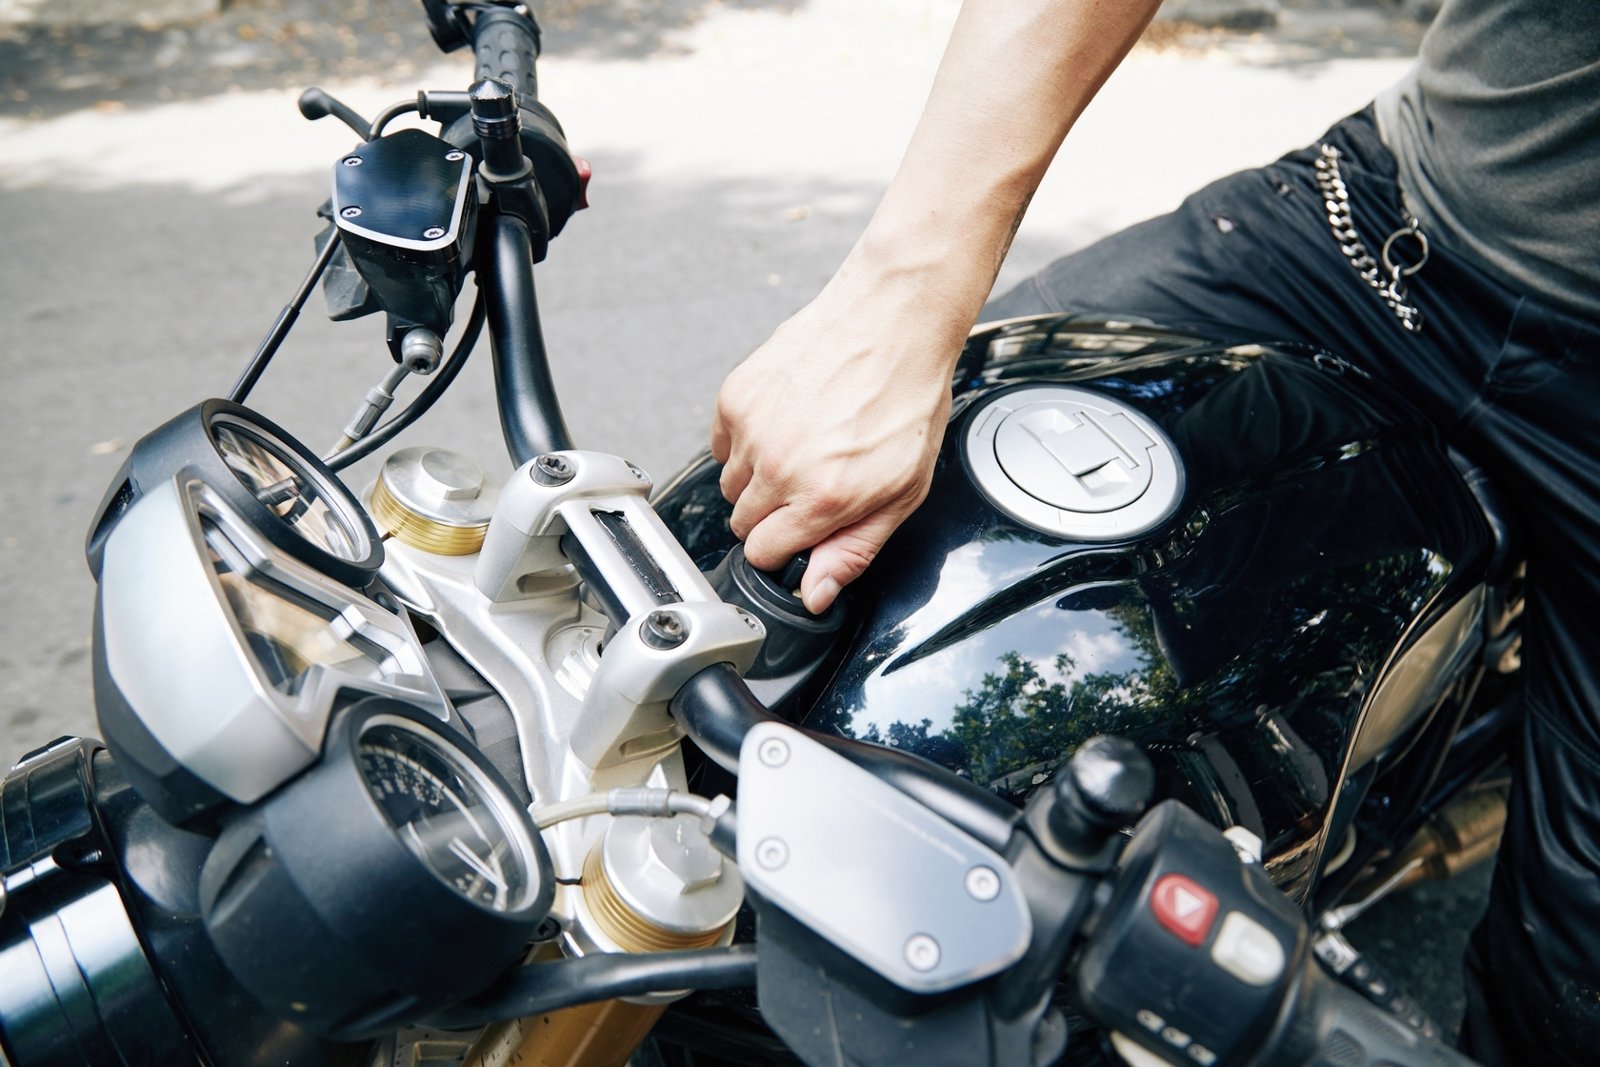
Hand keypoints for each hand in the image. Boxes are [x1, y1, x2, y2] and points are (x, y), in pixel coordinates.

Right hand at [711, 283, 963, 613]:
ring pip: (729, 485)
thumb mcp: (904, 491)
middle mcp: (781, 466)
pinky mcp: (736, 396)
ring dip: (758, 478)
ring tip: (802, 447)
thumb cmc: (907, 398)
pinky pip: (721, 444)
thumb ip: (854, 550)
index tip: (804, 529)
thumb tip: (815, 593)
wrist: (893, 321)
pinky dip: (746, 441)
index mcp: (824, 497)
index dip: (786, 548)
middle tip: (811, 482)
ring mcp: (753, 429)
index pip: (765, 554)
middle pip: (743, 524)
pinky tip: (786, 422)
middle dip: (773, 514)